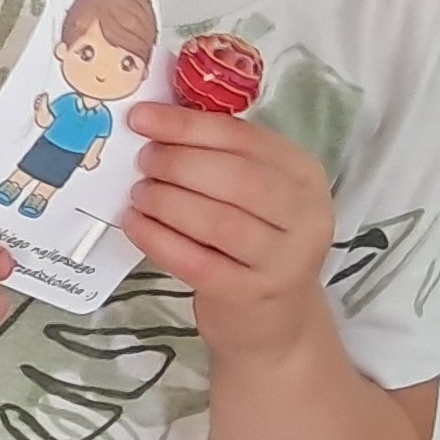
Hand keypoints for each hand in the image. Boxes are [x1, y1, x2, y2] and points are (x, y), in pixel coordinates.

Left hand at [123, 102, 336, 355]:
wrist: (273, 321)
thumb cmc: (251, 241)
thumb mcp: (252, 193)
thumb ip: (217, 156)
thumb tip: (154, 120)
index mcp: (303, 174)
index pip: (243, 137)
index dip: (187, 125)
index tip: (142, 118)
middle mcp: (305, 214)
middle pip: (236, 178)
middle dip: (178, 163)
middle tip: (142, 161)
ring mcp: (283, 259)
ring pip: (218, 221)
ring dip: (167, 201)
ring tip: (138, 193)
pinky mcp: (251, 294)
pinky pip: (197, 261)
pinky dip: (158, 239)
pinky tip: (134, 224)